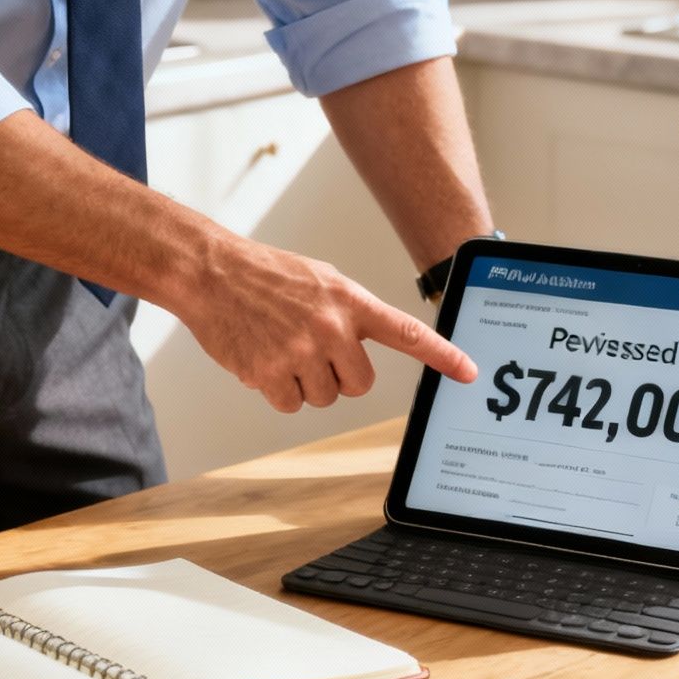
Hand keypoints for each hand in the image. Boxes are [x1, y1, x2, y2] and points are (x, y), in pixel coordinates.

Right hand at [177, 231, 476, 411]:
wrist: (210, 273)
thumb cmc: (264, 275)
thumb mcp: (320, 280)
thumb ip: (349, 311)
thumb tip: (367, 342)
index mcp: (349, 300)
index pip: (406, 332)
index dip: (441, 355)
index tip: (468, 373)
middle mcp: (331, 327)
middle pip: (359, 384)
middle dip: (340, 376)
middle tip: (313, 352)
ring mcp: (300, 352)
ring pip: (324, 397)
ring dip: (305, 383)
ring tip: (281, 346)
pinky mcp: (270, 374)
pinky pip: (291, 405)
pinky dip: (278, 391)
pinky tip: (263, 360)